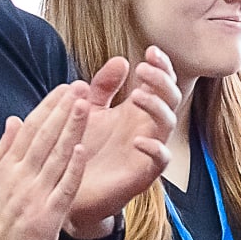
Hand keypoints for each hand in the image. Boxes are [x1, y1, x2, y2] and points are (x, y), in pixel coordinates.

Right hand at [0, 87, 96, 239]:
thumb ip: (3, 152)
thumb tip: (12, 120)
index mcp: (8, 168)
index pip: (30, 129)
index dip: (49, 107)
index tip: (64, 88)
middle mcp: (20, 177)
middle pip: (44, 137)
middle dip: (63, 110)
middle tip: (80, 86)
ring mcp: (34, 196)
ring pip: (55, 157)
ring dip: (70, 130)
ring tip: (85, 106)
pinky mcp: (46, 217)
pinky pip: (61, 189)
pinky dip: (71, 169)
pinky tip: (81, 150)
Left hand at [71, 51, 180, 231]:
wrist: (69, 188)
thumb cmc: (82, 148)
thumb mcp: (88, 110)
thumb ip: (102, 87)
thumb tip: (120, 60)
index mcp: (136, 110)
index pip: (160, 82)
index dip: (161, 66)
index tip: (150, 51)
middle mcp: (146, 127)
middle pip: (171, 98)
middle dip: (162, 80)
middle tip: (144, 70)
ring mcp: (148, 149)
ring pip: (169, 124)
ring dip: (156, 106)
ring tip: (136, 95)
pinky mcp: (143, 173)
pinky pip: (161, 160)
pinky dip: (155, 149)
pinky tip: (138, 141)